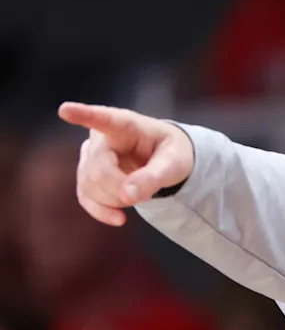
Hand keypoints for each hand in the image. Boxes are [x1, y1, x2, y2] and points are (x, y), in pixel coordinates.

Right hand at [59, 102, 194, 225]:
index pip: (104, 119)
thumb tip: (127, 196)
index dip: (84, 115)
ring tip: (140, 192)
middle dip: (120, 189)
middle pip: (97, 170)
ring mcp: (91, 155)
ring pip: (89, 185)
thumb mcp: (174, 164)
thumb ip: (154, 177)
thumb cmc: (171, 154)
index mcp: (126, 125)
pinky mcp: (87, 175)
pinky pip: (85, 196)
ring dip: (116, 199)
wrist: (166, 161)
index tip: (65, 109)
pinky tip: (119, 219)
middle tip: (147, 192)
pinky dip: (101, 211)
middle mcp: (102, 137)